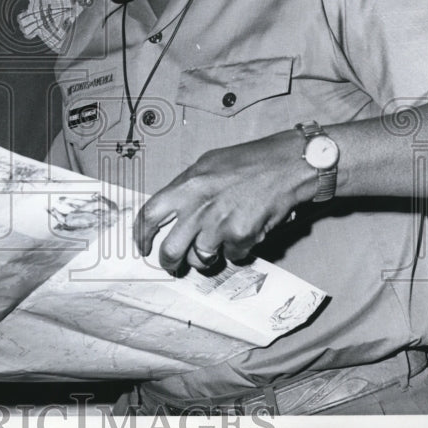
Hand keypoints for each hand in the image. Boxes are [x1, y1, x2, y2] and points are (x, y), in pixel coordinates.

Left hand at [134, 129, 310, 271]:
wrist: (285, 165)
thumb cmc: (248, 162)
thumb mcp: (206, 165)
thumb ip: (186, 187)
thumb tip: (169, 210)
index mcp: (186, 186)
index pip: (149, 214)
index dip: (141, 234)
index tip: (142, 246)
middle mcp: (198, 207)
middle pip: (170, 249)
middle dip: (169, 263)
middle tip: (173, 265)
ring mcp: (220, 224)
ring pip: (200, 258)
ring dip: (207, 256)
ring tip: (218, 240)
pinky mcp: (242, 236)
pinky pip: (232, 256)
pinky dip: (237, 249)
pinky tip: (245, 230)